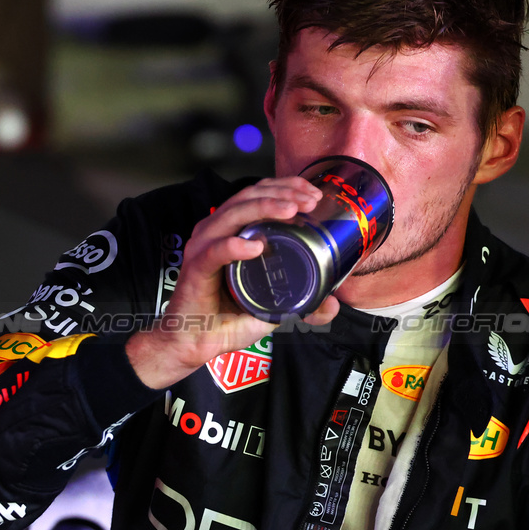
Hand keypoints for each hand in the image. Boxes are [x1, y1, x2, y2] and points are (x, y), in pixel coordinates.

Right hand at [126, 175, 339, 388]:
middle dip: (282, 192)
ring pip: (233, 214)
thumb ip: (303, 303)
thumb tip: (333, 305)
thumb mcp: (273, 307)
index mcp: (232, 230)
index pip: (258, 194)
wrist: (195, 343)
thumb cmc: (226, 319)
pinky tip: (256, 246)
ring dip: (264, 207)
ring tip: (291, 211)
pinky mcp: (195, 268)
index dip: (286, 186)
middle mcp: (215, 231)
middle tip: (309, 201)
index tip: (314, 194)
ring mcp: (203, 247)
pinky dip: (235, 245)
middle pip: (248, 196)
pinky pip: (214, 251)